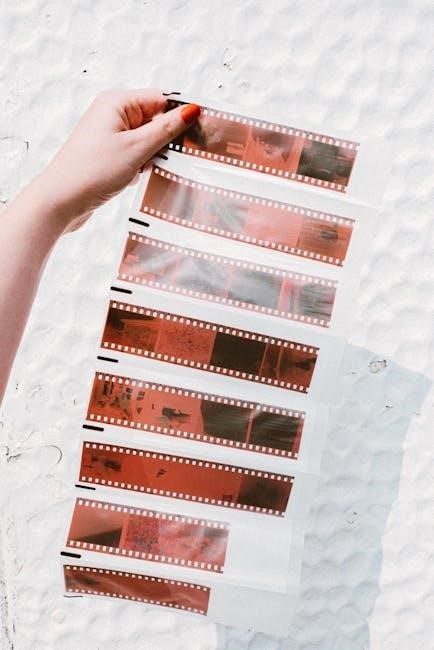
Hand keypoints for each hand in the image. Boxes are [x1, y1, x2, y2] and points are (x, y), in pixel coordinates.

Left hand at [36, 89, 199, 230]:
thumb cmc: (93, 171)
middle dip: (167, 139)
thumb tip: (191, 110)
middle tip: (180, 157)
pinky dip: (142, 167)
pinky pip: (136, 156)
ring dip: (155, 156)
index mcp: (117, 103)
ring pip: (147, 141)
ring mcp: (109, 137)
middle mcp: (112, 116)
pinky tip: (138, 178)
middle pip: (155, 120)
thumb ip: (166, 129)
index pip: (160, 100)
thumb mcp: (137, 148)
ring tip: (151, 169)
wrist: (60, 201)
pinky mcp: (108, 157)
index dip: (180, 115)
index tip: (200, 132)